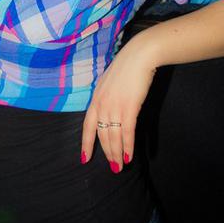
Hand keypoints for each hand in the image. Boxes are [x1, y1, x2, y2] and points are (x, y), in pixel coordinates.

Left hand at [81, 38, 155, 172]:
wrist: (139, 56)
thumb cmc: (126, 67)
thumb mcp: (109, 82)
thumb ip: (106, 96)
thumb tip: (107, 109)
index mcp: (96, 98)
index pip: (87, 125)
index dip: (86, 143)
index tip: (85, 158)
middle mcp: (102, 104)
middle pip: (101, 134)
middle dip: (107, 152)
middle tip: (112, 166)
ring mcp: (114, 106)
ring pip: (113, 136)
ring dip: (116, 153)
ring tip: (120, 166)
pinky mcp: (129, 107)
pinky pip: (127, 132)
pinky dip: (128, 146)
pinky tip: (129, 156)